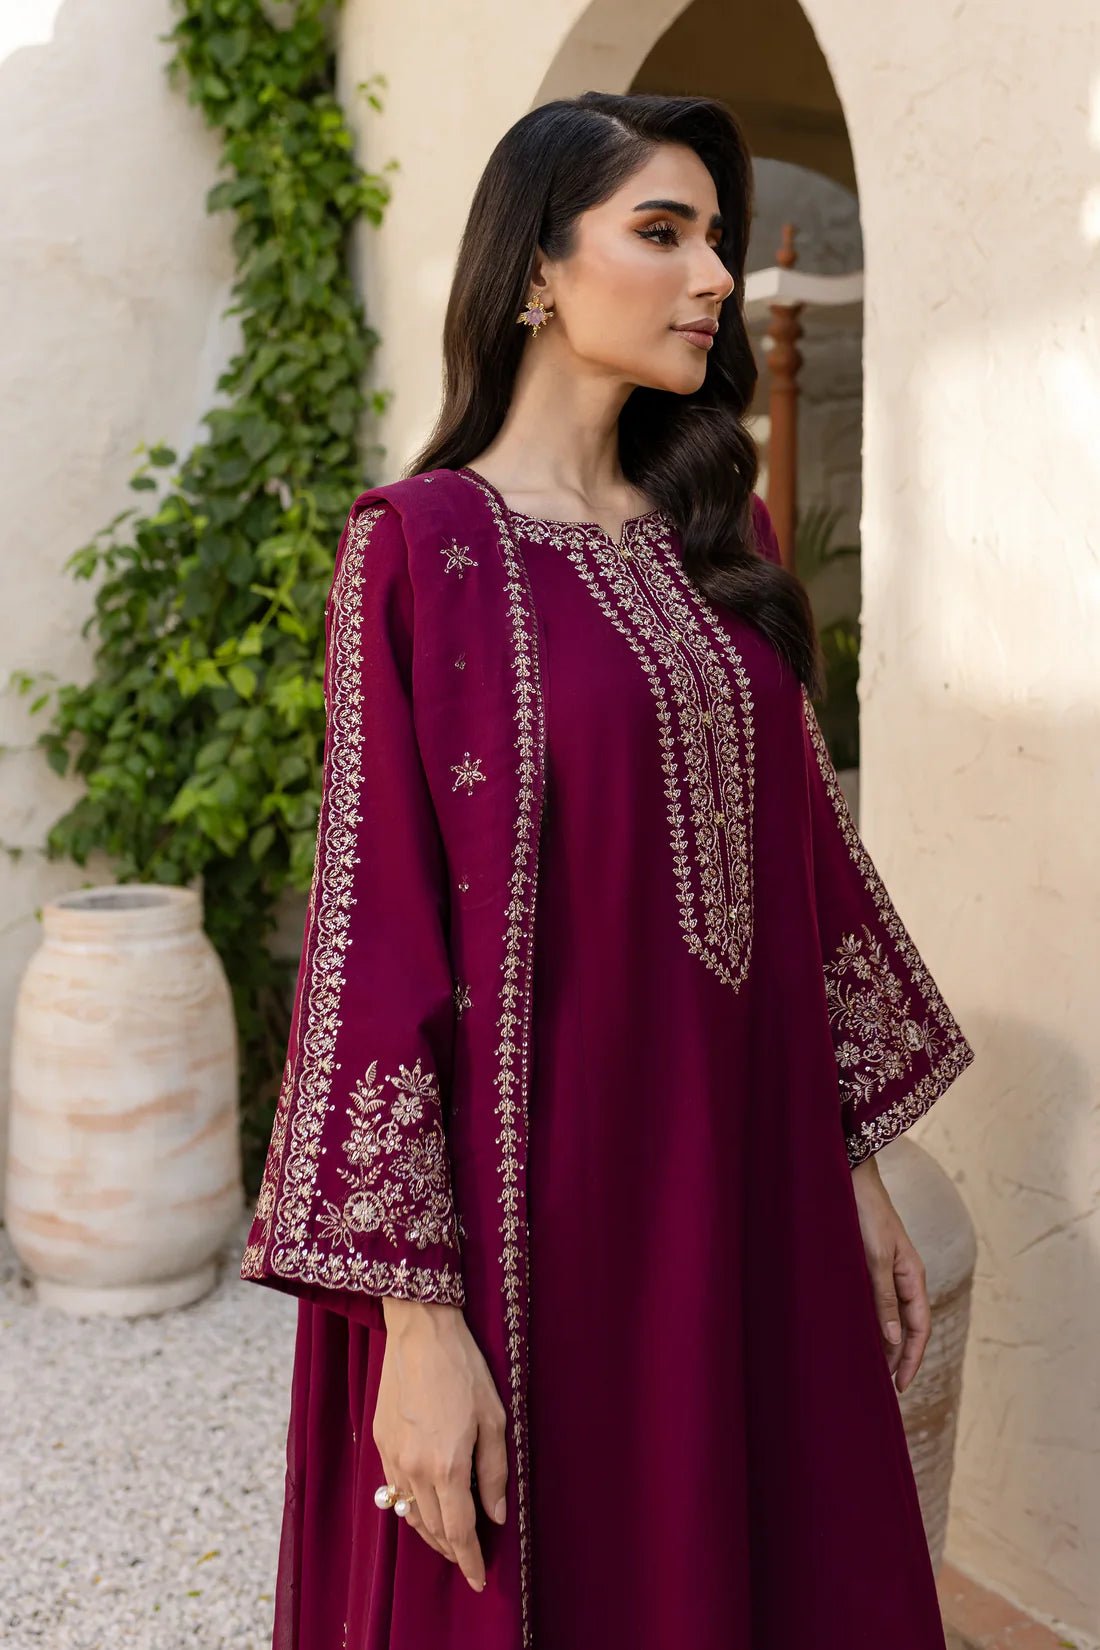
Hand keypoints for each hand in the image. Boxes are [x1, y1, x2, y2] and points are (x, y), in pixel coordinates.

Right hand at [373, 1298, 508, 1590]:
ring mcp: (392, 1457)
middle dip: (452, 1550)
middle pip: (432, 1529)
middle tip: (470, 1559)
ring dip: (430, 1533)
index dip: (470, 1560)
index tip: (479, 1580)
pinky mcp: (380, 1443)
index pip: (459, 1531)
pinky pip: (394, 1491)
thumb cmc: (464, 1370)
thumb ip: (495, 1472)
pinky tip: (425, 1506)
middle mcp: (414, 1469)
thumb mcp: (495, 1418)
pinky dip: (411, 1508)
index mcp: (447, 1465)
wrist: (420, 1332)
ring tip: (450, 1540)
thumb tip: (496, 1515)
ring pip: (410, 1514)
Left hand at [850, 1157, 931, 1393]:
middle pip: (908, 1326)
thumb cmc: (864, 1212)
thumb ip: (885, 1299)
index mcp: (913, 1275)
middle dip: (900, 1357)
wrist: (849, 1175)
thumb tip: (896, 1340)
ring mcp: (887, 1269)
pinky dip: (872, 1321)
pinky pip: (876, 1301)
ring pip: (892, 1315)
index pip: (920, 1328)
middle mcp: (904, 1276)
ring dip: (886, 1341)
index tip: (901, 1387)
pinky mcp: (869, 1262)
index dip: (913, 1359)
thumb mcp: (875, 1258)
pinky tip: (858, 1333)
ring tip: (872, 1369)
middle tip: (886, 1388)